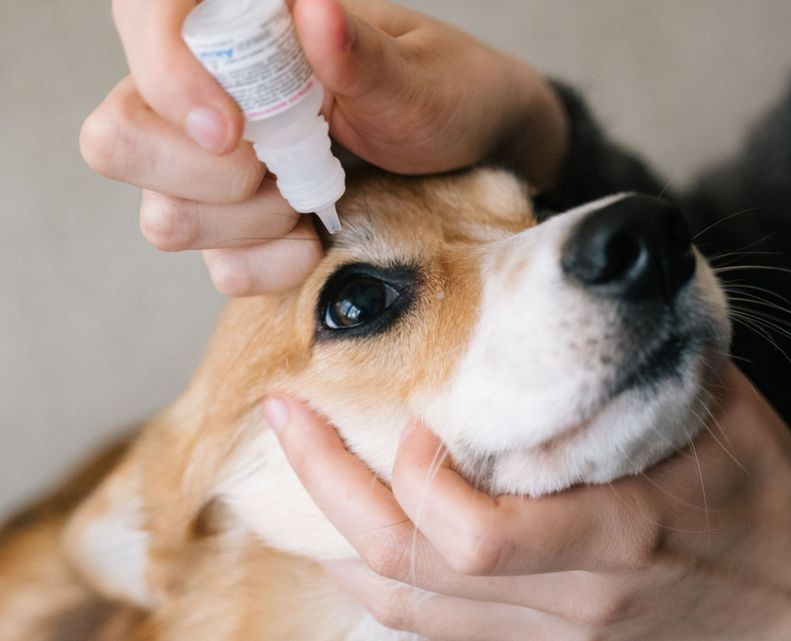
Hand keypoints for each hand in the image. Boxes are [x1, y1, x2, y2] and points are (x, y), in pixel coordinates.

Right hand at [81, 0, 567, 295]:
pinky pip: (218, 268)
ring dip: (248, 222)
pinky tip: (315, 238)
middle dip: (205, 174)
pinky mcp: (239, 229)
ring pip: (161, 216)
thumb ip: (363, 54)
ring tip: (313, 196)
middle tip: (282, 164)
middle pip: (118, 138)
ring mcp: (212, 168)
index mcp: (241, 20)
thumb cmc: (446, 91)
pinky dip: (273, 264)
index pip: (143, 16)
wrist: (475, 156)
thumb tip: (315, 11)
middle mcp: (205, 91)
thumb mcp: (419, 75)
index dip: (163, 74)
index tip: (233, 129)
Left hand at [263, 365, 790, 640]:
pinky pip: (431, 633)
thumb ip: (626, 356)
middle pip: (414, 574)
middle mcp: (575, 599)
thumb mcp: (710, 400)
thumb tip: (561, 275)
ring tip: (297, 470)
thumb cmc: (756, 476)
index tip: (404, 408)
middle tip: (288, 417)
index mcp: (619, 534)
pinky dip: (376, 582)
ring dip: (336, 541)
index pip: (477, 537)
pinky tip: (347, 535)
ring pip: (407, 610)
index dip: (416, 479)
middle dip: (332, 495)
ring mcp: (556, 633)